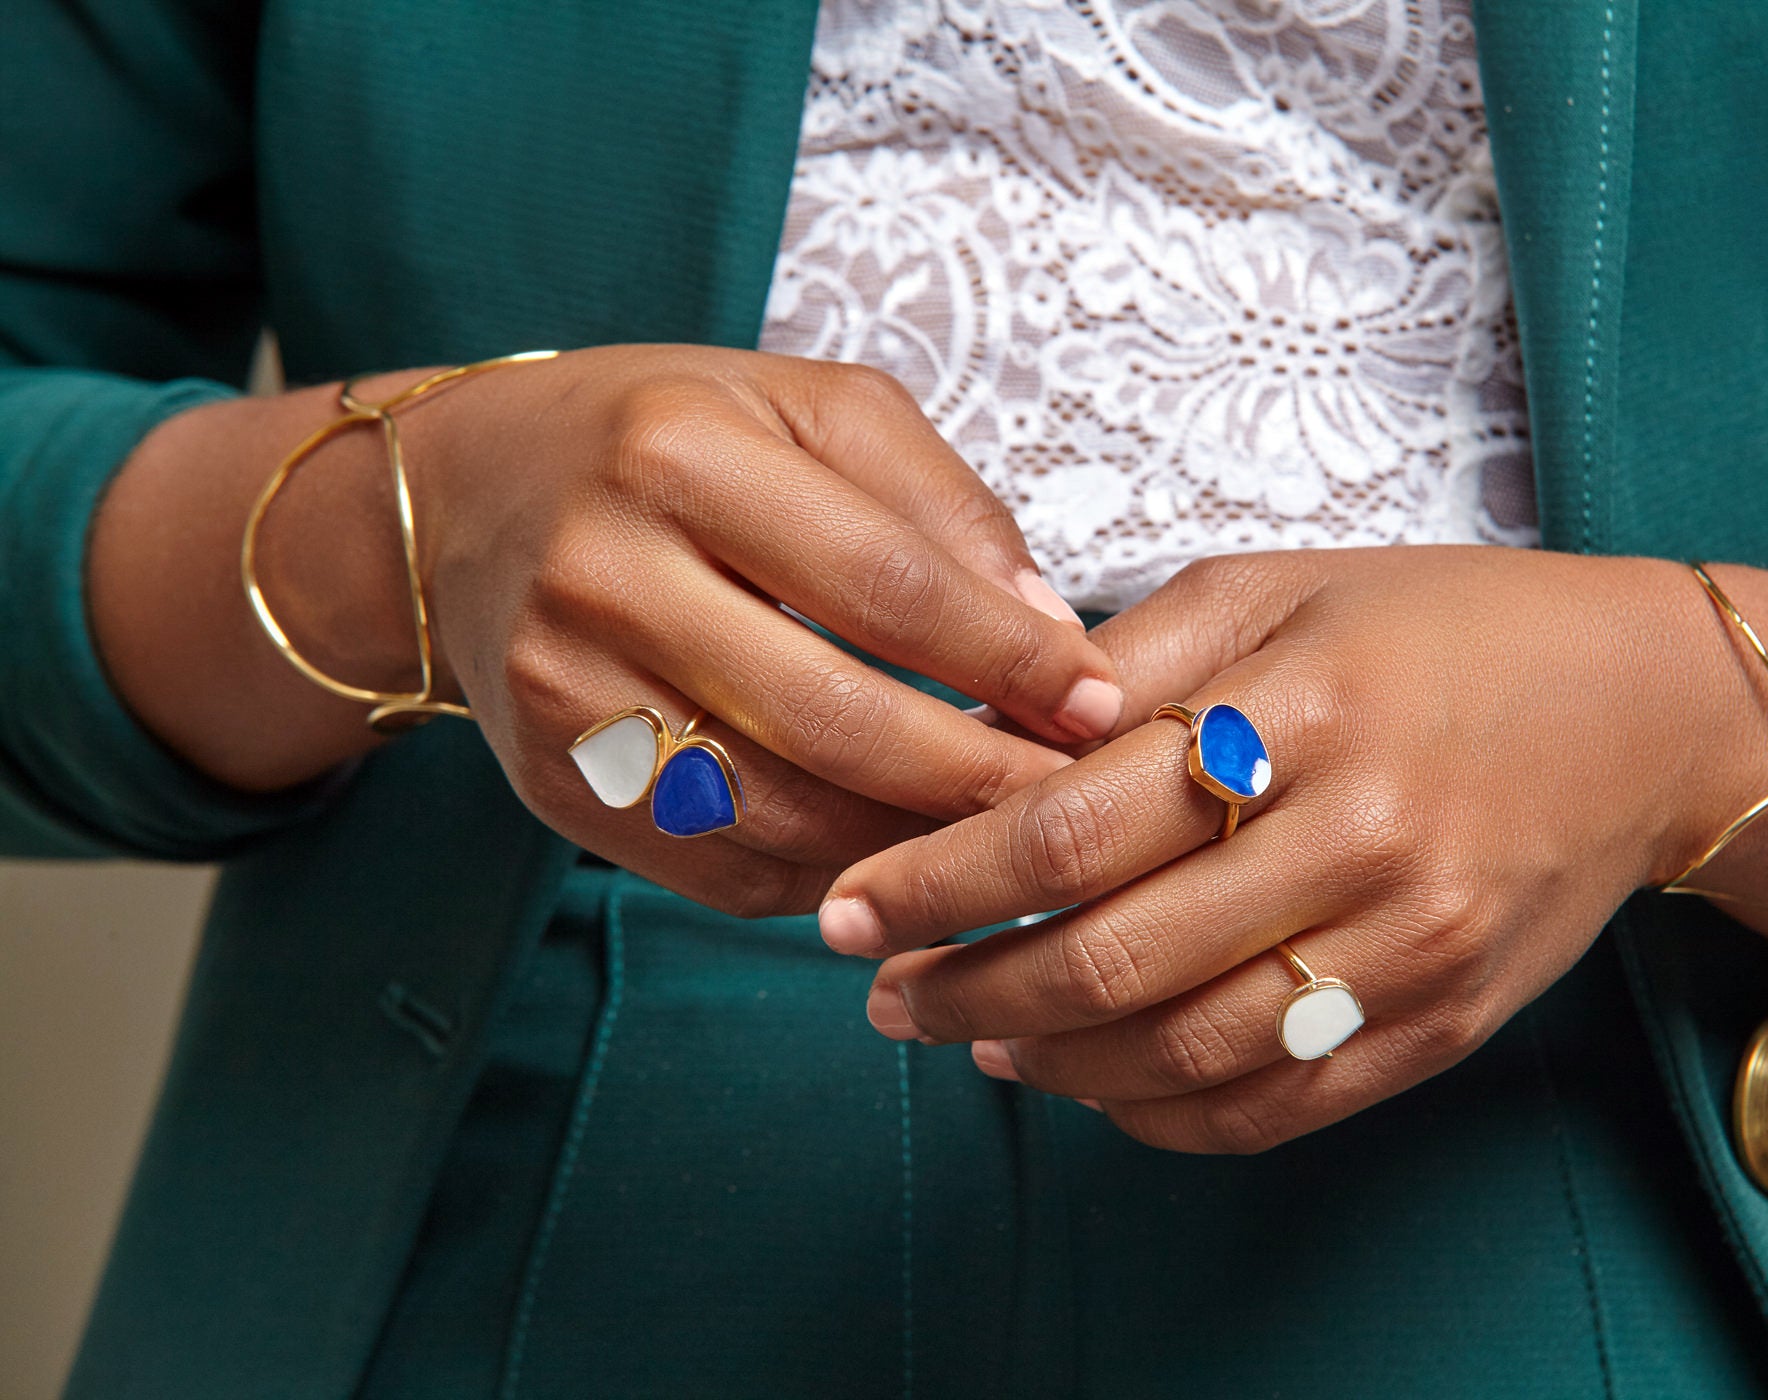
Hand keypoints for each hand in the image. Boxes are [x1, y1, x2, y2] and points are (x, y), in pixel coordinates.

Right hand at [266, 346, 1123, 912]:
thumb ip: (938, 505)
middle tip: (1074, 800)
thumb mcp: (806, 408)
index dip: (1008, 657)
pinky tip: (895, 850)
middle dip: (978, 777)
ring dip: (912, 843)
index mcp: (679, 456)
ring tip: (1001, 834)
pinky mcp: (552, 787)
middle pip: (834, 719)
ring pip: (779, 815)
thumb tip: (1049, 632)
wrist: (464, 505)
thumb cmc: (667, 440)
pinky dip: (829, 872)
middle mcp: (602, 577)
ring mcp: (562, 697)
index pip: (884, 581)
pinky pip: (720, 866)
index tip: (1100, 701)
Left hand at [817, 547, 1767, 1151]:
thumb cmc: (1446, 627)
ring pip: (1186, 1052)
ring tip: (975, 1035)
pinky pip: (1278, 1107)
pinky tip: (1095, 1082)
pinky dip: (1164, 1114)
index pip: (1073, 824)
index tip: (851, 905)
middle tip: (882, 990)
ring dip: (1052, 1060)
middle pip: (1115, 956)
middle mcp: (1362, 840)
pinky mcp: (1446, 1025)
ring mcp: (1413, 949)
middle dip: (968, 985)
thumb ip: (1135, 656)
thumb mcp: (1283, 583)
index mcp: (1306, 709)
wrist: (1650, 711)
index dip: (939, 878)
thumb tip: (983, 729)